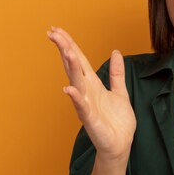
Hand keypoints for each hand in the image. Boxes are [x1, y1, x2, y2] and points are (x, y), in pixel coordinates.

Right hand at [47, 27, 135, 158]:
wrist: (121, 144)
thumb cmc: (117, 122)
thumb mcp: (120, 92)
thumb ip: (117, 73)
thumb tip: (115, 52)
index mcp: (93, 84)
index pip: (79, 60)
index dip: (69, 44)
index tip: (57, 30)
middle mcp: (86, 92)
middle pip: (73, 66)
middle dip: (64, 49)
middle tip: (53, 32)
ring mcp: (86, 105)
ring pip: (76, 82)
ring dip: (70, 67)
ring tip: (66, 50)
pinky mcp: (90, 119)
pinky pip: (81, 107)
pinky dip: (76, 97)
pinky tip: (69, 88)